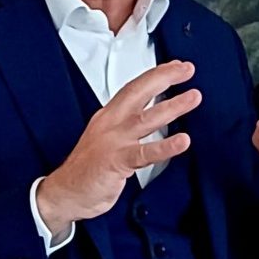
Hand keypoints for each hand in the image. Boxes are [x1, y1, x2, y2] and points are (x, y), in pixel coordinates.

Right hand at [37, 60, 200, 236]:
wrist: (65, 192)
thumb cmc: (86, 169)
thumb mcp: (105, 138)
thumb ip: (126, 126)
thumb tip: (150, 117)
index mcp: (108, 116)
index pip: (133, 88)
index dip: (155, 75)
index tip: (175, 67)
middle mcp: (111, 124)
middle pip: (139, 92)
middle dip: (164, 78)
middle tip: (187, 69)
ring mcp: (114, 142)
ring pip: (147, 118)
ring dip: (173, 106)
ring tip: (193, 97)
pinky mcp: (116, 162)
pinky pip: (145, 153)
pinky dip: (165, 146)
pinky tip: (182, 141)